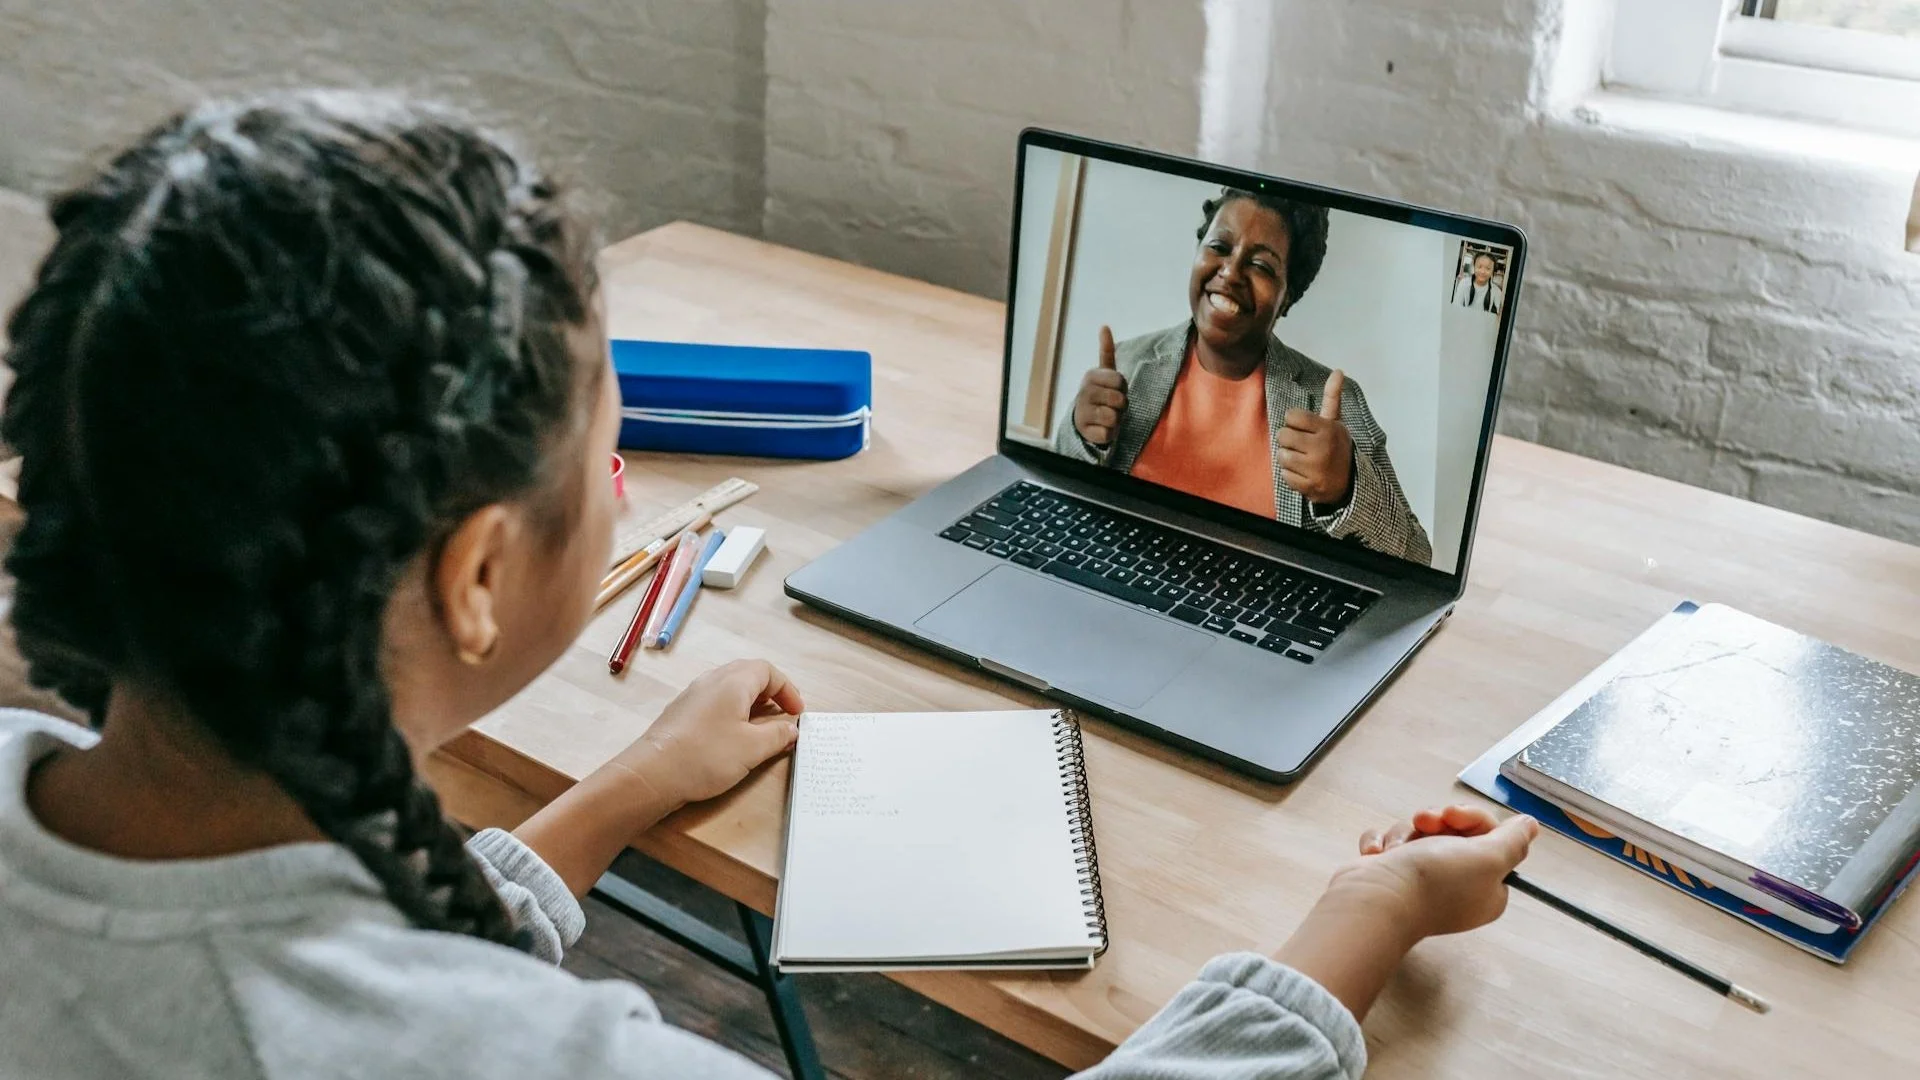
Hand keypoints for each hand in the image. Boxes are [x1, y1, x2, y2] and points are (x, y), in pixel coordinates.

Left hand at [612, 659, 805, 807]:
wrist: (653, 773)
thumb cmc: (707, 756)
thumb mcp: (753, 748)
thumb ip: (777, 735)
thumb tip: (792, 729)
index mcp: (733, 682)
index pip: (767, 671)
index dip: (787, 689)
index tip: (797, 712)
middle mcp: (712, 681)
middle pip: (747, 674)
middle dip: (770, 691)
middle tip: (782, 713)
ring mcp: (693, 695)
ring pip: (729, 687)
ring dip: (750, 701)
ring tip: (760, 724)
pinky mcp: (681, 712)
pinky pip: (714, 701)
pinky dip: (732, 710)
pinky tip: (732, 734)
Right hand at [1070, 325, 1126, 447]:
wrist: (1083, 420)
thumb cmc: (1101, 394)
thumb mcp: (1104, 373)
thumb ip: (1106, 351)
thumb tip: (1104, 325)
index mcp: (1091, 376)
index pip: (1120, 381)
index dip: (1123, 388)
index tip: (1115, 389)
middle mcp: (1084, 392)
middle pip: (1120, 400)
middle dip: (1121, 405)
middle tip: (1112, 405)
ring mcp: (1083, 412)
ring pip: (1115, 417)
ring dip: (1116, 420)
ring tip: (1106, 417)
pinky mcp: (1085, 431)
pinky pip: (1109, 433)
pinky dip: (1110, 433)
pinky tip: (1100, 428)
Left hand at [1276, 370, 1354, 505]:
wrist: (1349, 482)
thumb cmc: (1336, 447)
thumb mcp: (1335, 422)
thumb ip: (1332, 397)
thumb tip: (1338, 371)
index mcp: (1327, 429)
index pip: (1292, 416)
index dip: (1294, 421)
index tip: (1303, 428)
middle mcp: (1321, 448)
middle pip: (1282, 435)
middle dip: (1288, 440)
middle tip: (1301, 444)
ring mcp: (1315, 469)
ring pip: (1281, 455)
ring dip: (1288, 457)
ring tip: (1302, 459)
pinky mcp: (1309, 486)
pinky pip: (1284, 475)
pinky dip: (1290, 475)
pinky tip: (1303, 473)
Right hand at [1334, 804, 1538, 939]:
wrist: (1375, 899)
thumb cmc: (1435, 881)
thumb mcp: (1488, 857)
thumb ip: (1513, 840)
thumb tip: (1530, 826)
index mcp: (1487, 888)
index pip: (1490, 839)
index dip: (1472, 820)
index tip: (1455, 816)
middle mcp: (1457, 886)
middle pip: (1454, 832)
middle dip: (1436, 821)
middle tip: (1425, 824)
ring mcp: (1421, 881)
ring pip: (1419, 834)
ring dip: (1406, 833)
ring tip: (1397, 848)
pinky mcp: (1391, 875)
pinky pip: (1391, 844)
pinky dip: (1382, 844)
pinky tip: (1378, 854)